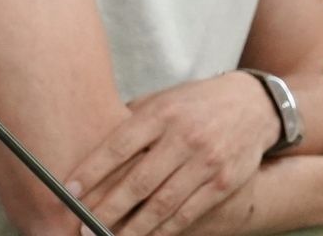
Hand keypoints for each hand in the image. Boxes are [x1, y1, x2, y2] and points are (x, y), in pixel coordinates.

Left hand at [65, 72, 280, 235]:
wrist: (251, 104)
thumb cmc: (194, 103)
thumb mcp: (162, 100)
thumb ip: (132, 122)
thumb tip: (92, 143)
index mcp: (160, 114)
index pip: (118, 146)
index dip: (92, 171)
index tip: (70, 191)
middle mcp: (183, 138)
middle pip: (139, 181)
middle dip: (108, 208)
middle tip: (84, 226)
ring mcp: (206, 162)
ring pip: (163, 203)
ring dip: (134, 227)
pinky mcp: (223, 182)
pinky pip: (189, 212)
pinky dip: (165, 229)